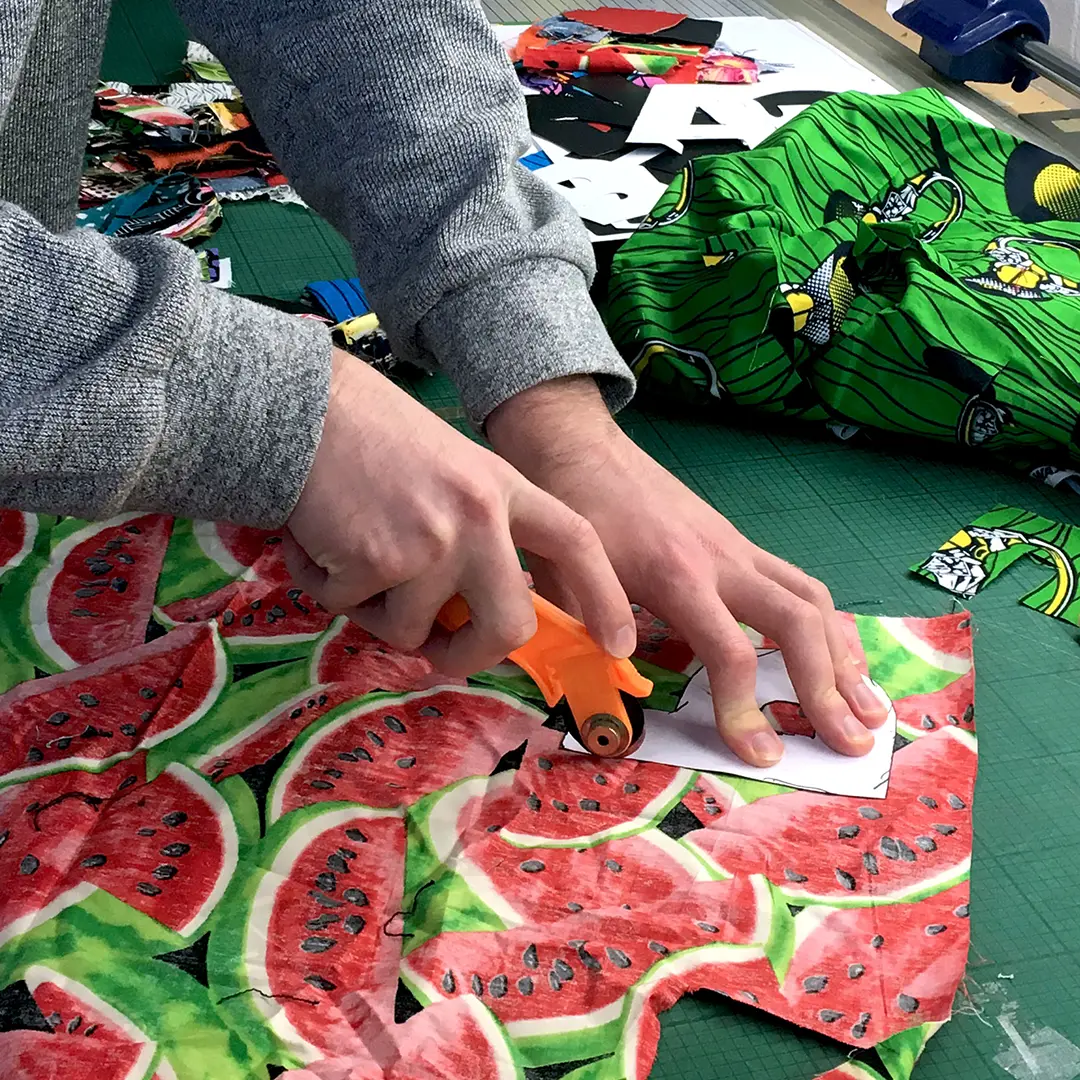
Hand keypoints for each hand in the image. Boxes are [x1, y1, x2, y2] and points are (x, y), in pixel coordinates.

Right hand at [286, 352, 635, 675]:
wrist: (300, 405)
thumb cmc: (370, 437)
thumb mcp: (449, 471)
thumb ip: (475, 532)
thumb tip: (467, 615)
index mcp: (502, 488)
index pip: (575, 541)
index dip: (603, 596)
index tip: (619, 644)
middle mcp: (479, 517)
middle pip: (509, 625)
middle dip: (471, 653)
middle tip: (437, 648)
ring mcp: (432, 542)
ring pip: (412, 631)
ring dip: (375, 609)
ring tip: (350, 549)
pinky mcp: (377, 562)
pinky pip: (352, 611)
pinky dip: (329, 587)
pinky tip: (319, 538)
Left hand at [487, 377, 888, 765]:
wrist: (583, 449)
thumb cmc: (571, 513)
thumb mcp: (566, 575)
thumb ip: (589, 631)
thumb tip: (611, 693)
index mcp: (677, 576)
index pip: (731, 653)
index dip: (746, 710)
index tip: (762, 756)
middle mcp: (723, 560)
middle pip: (798, 622)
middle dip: (828, 687)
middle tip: (852, 743)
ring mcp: (738, 547)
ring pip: (812, 598)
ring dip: (844, 656)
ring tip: (868, 707)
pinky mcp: (740, 542)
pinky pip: (799, 583)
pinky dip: (828, 623)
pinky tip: (839, 655)